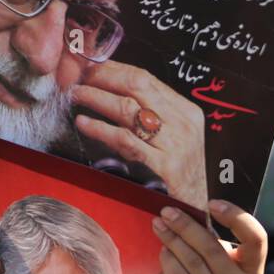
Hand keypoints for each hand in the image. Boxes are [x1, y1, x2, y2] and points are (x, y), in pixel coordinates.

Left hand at [72, 60, 208, 210]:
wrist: (198, 208)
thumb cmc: (180, 173)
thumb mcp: (172, 138)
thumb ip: (150, 116)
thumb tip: (113, 92)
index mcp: (185, 110)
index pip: (145, 78)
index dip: (114, 69)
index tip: (89, 65)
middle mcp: (182, 122)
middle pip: (136, 86)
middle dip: (103, 77)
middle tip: (77, 74)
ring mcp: (175, 143)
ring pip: (128, 109)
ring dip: (97, 98)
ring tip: (75, 94)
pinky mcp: (164, 166)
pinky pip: (127, 141)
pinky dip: (101, 129)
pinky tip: (84, 123)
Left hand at [149, 200, 266, 273]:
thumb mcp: (218, 262)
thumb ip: (214, 239)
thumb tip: (189, 208)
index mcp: (252, 270)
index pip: (257, 239)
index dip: (237, 218)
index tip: (212, 203)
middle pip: (213, 248)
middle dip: (187, 226)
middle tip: (168, 211)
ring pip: (193, 262)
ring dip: (173, 239)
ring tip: (159, 225)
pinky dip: (168, 260)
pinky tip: (163, 250)